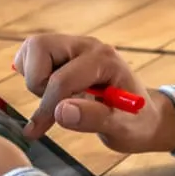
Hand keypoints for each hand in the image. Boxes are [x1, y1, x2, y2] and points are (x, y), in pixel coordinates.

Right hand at [15, 34, 174, 153]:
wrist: (142, 116)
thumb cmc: (135, 122)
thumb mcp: (122, 127)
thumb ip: (93, 118)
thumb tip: (61, 111)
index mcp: (104, 60)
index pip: (62, 79)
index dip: (47, 107)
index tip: (37, 130)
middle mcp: (87, 46)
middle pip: (39, 47)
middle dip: (37, 82)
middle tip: (54, 106)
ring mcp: (74, 45)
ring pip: (32, 48)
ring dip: (34, 77)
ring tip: (55, 98)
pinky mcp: (63, 51)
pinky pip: (32, 53)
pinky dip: (32, 72)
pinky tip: (51, 91)